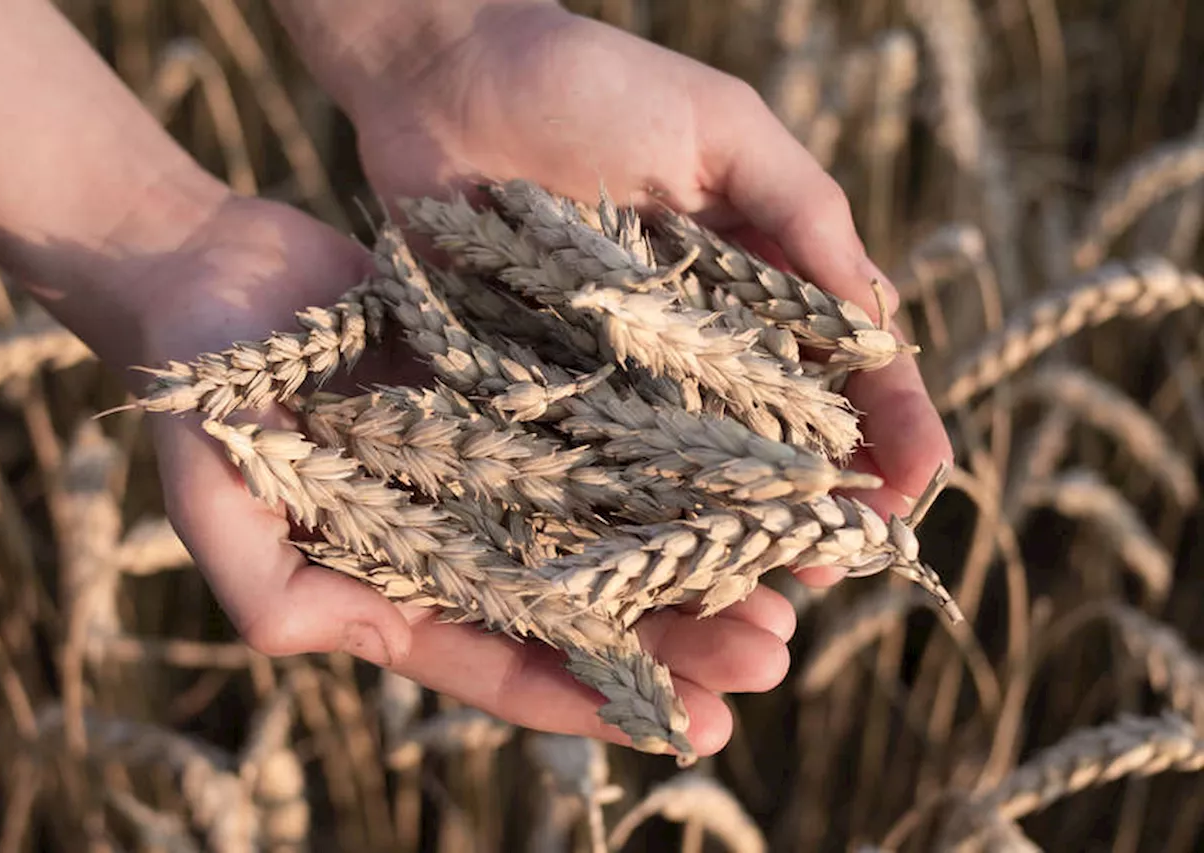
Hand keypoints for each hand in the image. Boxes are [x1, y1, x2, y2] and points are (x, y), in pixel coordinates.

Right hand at [138, 195, 794, 755]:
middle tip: (772, 655)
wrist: (216, 277)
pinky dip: (667, 461)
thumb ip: (265, 583)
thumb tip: (324, 642)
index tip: (696, 728)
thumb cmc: (203, 392)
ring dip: (694, 560)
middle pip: (587, 605)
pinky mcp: (515, 395)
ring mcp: (495, 466)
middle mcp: (463, 537)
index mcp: (401, 586)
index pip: (511, 660)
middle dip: (679, 638)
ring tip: (785, 586)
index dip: (598, 701)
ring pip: (612, 527)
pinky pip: (602, 436)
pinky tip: (739, 474)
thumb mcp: (216, 496)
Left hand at [341, 4, 951, 530]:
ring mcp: (619, 373)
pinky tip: (655, 565)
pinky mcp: (540, 390)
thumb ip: (803, 213)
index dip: (888, 422)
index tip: (919, 479)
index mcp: (755, 280)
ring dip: (735, 530)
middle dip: (821, 499)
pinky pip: (593, 463)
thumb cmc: (594, 83)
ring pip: (692, 470)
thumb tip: (882, 319)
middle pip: (776, 435)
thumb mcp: (722, 129)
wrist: (446, 82)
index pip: (842, 362)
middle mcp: (696, 340)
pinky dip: (627, 515)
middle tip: (848, 560)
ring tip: (769, 586)